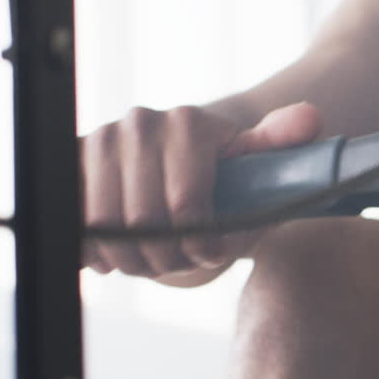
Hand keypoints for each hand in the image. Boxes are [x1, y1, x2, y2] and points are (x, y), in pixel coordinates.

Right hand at [81, 101, 321, 276]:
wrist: (179, 165)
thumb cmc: (229, 175)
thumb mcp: (259, 166)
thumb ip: (282, 145)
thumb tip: (309, 118)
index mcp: (187, 124)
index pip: (186, 207)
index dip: (201, 243)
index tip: (214, 251)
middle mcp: (138, 124)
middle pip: (142, 224)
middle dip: (168, 256)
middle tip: (184, 259)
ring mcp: (98, 141)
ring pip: (103, 229)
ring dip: (133, 259)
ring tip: (155, 257)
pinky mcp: (68, 163)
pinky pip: (71, 224)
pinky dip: (94, 251)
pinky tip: (116, 255)